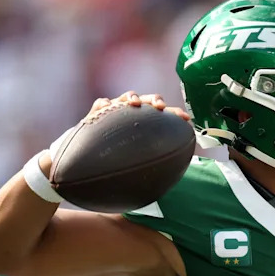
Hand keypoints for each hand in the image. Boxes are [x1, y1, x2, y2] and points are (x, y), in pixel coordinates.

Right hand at [38, 91, 192, 177]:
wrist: (88, 167)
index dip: (175, 115)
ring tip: (135, 103)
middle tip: (160, 107)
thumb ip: (153, 167)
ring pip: (125, 98)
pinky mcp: (96, 116)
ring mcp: (115, 114)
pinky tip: (107, 107)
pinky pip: (100, 105)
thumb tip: (174, 177)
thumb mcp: (139, 168)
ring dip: (131, 98)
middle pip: (147, 102)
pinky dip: (104, 104)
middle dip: (154, 100)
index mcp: (147, 127)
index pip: (164, 118)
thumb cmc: (118, 167)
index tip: (186, 119)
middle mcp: (132, 118)